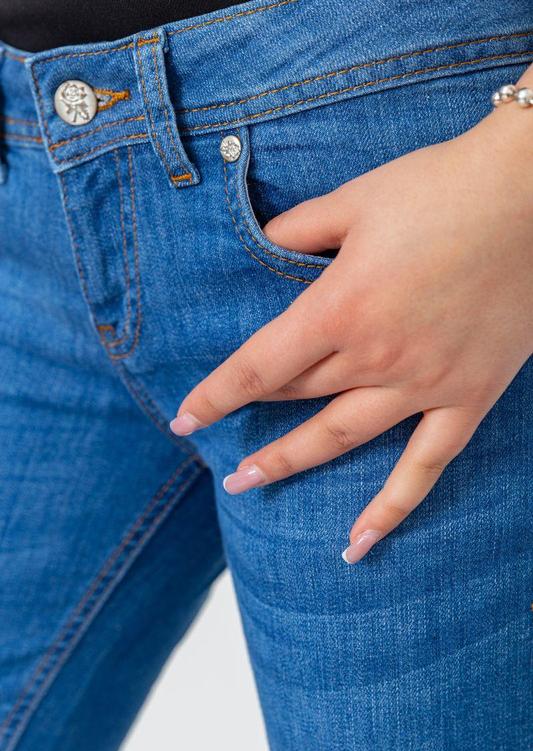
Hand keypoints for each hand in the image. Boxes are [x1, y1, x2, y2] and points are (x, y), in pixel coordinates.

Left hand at [170, 94, 532, 563]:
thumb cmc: (442, 188)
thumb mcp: (356, 200)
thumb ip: (299, 227)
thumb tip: (261, 239)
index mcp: (340, 308)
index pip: (258, 366)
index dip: (216, 395)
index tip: (184, 419)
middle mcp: (375, 356)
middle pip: (295, 396)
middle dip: (251, 417)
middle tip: (218, 444)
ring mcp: (423, 384)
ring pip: (341, 436)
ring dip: (291, 462)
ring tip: (249, 483)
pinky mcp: (467, 396)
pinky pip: (426, 465)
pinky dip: (393, 507)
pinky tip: (359, 542)